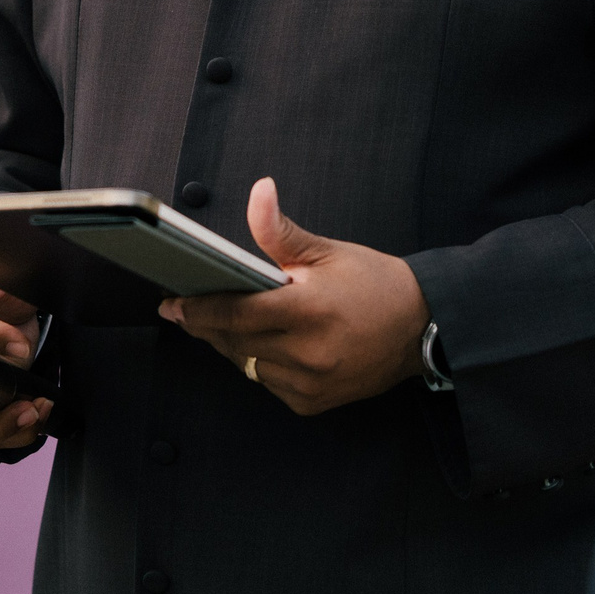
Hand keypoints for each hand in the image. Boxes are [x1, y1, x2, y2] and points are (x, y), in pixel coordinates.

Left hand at [158, 177, 429, 416]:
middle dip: (206, 325)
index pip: (236, 313)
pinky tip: (260, 344)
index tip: (172, 304)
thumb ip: (280, 230)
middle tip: (184, 310)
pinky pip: (268, 383)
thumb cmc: (375, 284)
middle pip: (234, 342)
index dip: (198, 309)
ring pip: (248, 366)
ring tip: (220, 322)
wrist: (423, 328)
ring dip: (231, 346)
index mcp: (310, 310)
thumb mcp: (327, 252)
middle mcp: (309, 352)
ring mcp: (312, 382)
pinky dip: (258, 364)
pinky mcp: (315, 402)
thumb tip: (258, 191)